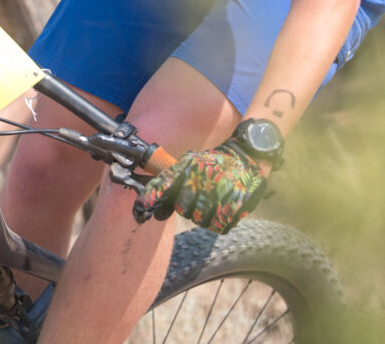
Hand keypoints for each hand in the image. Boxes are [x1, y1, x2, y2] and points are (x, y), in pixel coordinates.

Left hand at [133, 142, 266, 234]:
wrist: (246, 158)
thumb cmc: (214, 163)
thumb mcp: (191, 163)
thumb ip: (172, 182)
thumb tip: (155, 208)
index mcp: (188, 168)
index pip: (162, 186)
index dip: (148, 199)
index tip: (138, 213)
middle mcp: (201, 180)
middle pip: (183, 209)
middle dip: (189, 206)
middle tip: (200, 196)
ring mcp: (218, 194)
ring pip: (200, 220)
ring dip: (205, 214)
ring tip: (214, 199)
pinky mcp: (234, 207)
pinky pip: (219, 226)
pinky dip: (220, 220)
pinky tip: (224, 206)